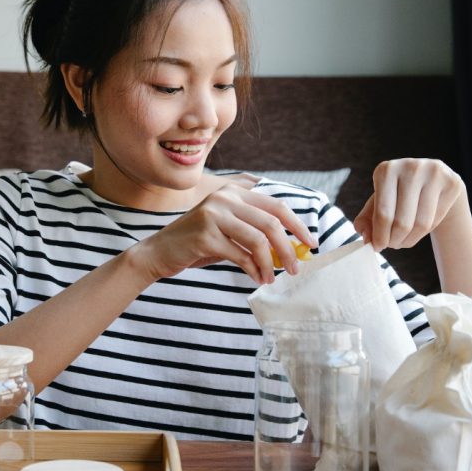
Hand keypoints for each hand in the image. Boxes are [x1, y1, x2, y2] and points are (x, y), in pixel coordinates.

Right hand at [132, 182, 318, 284]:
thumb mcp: (227, 229)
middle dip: (288, 248)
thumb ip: (254, 231)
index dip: (297, 225)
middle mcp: (225, 198)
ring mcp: (214, 215)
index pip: (276, 205)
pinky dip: (254, 270)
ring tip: (273, 278)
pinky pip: (241, 255)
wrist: (160, 252)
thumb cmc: (198, 243)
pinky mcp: (205, 235)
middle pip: (271, 223)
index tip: (310, 243)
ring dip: (271, 263)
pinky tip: (257, 279)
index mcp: (233, 192)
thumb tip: (291, 248)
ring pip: (258, 240)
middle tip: (296, 268)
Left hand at [353, 159, 464, 251]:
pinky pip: (436, 220)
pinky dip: (423, 233)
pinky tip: (417, 230)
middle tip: (391, 245)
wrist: (433, 184)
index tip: (377, 247)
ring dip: (408, 240)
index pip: (383, 213)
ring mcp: (434, 173)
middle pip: (402, 222)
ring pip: (421, 224)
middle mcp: (411, 167)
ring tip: (402, 241)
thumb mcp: (377, 203)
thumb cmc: (399, 195)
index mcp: (386, 170)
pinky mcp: (452, 183)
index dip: (380, 236)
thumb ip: (366, 220)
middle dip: (394, 240)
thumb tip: (366, 239)